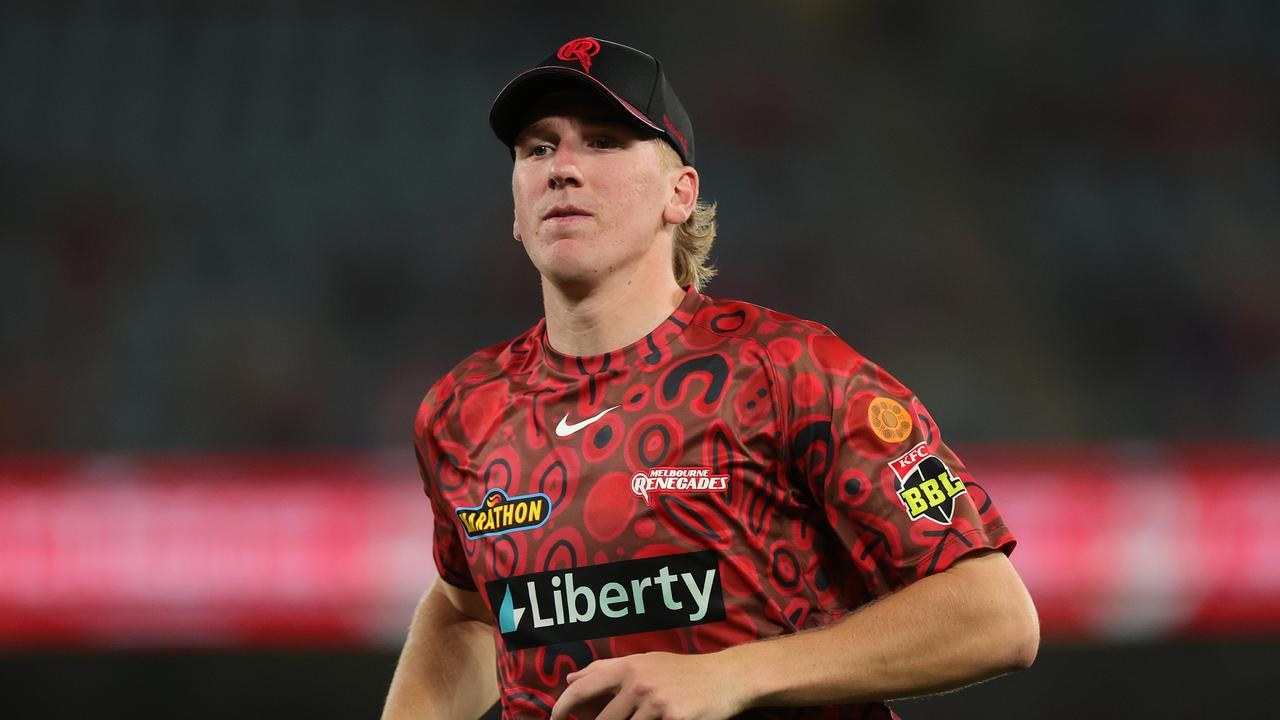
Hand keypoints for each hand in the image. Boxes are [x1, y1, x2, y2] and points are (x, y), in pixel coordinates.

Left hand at [550, 651, 746, 719]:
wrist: (727, 678)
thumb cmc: (683, 673)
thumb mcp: (645, 663)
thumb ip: (607, 670)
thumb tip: (571, 679)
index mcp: (628, 666)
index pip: (583, 687)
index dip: (562, 707)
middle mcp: (638, 682)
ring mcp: (655, 702)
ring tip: (644, 718)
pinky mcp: (672, 719)